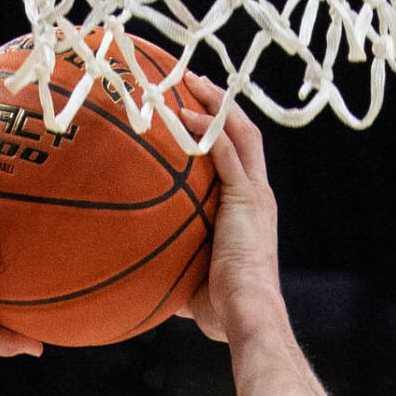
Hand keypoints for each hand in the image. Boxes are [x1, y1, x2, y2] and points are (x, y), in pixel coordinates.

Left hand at [170, 79, 282, 343]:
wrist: (246, 314)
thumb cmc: (219, 309)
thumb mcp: (190, 280)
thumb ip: (171, 267)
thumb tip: (137, 275)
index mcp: (249, 211)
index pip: (238, 159)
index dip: (220, 131)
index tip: (193, 111)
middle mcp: (258, 196)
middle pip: (243, 134)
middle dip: (219, 104)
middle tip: (192, 81)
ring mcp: (256, 195)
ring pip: (241, 132)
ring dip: (217, 104)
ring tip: (191, 81)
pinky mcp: (249, 199)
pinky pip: (228, 153)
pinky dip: (209, 130)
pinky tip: (184, 114)